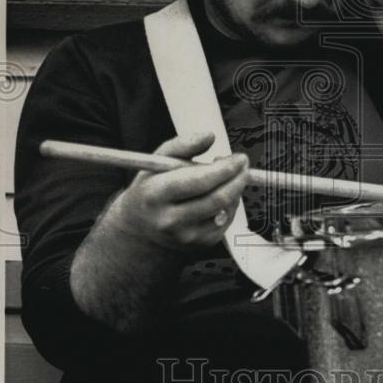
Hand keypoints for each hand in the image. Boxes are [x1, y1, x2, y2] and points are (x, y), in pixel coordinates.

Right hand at [109, 131, 249, 253]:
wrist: (139, 228)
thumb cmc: (151, 188)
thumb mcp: (156, 162)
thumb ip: (182, 144)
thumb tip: (209, 136)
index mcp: (155, 195)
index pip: (198, 182)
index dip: (224, 169)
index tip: (238, 157)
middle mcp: (169, 220)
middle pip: (217, 198)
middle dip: (238, 178)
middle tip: (243, 163)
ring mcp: (185, 237)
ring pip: (225, 209)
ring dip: (235, 189)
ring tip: (230, 176)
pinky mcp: (199, 245)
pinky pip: (225, 221)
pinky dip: (230, 204)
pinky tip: (220, 194)